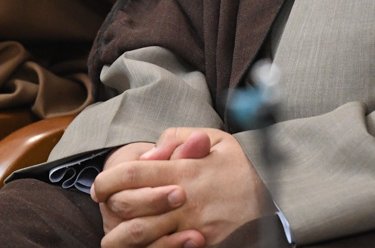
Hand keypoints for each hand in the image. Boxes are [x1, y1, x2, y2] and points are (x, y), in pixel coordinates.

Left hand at [93, 128, 268, 247]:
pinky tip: (142, 247)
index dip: (108, 180)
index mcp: (185, 171)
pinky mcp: (201, 245)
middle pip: (133, 207)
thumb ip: (181, 137)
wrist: (276, 204)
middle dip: (111, 207)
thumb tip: (152, 150)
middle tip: (104, 206)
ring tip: (111, 237)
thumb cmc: (242, 169)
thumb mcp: (218, 140)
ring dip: (122, 238)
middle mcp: (185, 200)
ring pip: (145, 237)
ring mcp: (192, 227)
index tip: (98, 186)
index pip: (134, 174)